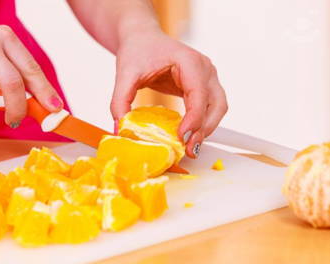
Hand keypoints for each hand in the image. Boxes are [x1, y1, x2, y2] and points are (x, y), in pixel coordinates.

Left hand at [110, 29, 227, 157]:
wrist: (142, 39)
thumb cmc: (138, 50)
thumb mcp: (125, 74)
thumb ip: (120, 101)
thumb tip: (120, 128)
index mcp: (189, 61)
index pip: (199, 93)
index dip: (194, 118)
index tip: (182, 136)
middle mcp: (204, 68)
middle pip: (216, 104)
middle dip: (204, 129)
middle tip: (188, 149)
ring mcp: (206, 77)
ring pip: (218, 108)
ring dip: (206, 129)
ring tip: (189, 147)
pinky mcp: (202, 87)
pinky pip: (209, 108)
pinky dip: (202, 124)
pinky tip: (188, 136)